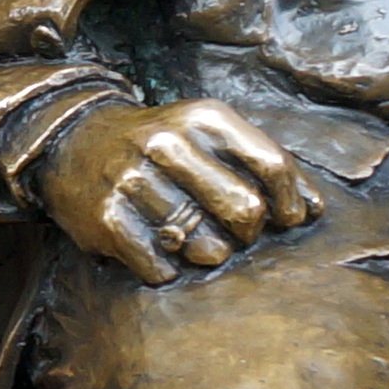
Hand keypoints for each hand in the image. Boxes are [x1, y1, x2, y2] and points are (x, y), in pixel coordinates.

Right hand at [33, 100, 318, 284]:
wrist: (73, 140)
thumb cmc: (160, 145)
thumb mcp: (210, 136)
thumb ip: (263, 166)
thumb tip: (315, 210)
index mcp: (204, 119)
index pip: (273, 166)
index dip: (290, 204)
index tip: (286, 220)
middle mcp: (168, 144)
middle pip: (246, 212)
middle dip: (248, 234)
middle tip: (233, 233)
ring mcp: (134, 181)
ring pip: (207, 248)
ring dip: (206, 253)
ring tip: (188, 237)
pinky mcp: (107, 219)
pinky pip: (163, 269)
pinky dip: (167, 268)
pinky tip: (156, 247)